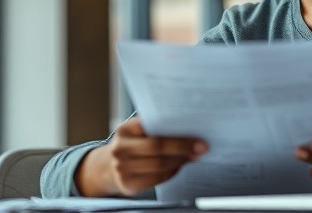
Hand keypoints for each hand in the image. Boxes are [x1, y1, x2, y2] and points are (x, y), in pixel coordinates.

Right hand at [76, 117, 206, 196]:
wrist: (109, 166)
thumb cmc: (133, 144)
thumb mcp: (138, 132)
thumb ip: (157, 127)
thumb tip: (190, 129)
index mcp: (125, 129)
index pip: (153, 131)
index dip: (177, 136)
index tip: (198, 138)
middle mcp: (120, 149)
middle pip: (157, 148)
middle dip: (183, 148)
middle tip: (202, 148)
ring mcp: (121, 168)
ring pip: (159, 165)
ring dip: (180, 161)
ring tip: (193, 156)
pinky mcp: (128, 185)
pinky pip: (157, 178)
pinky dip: (171, 172)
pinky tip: (179, 166)